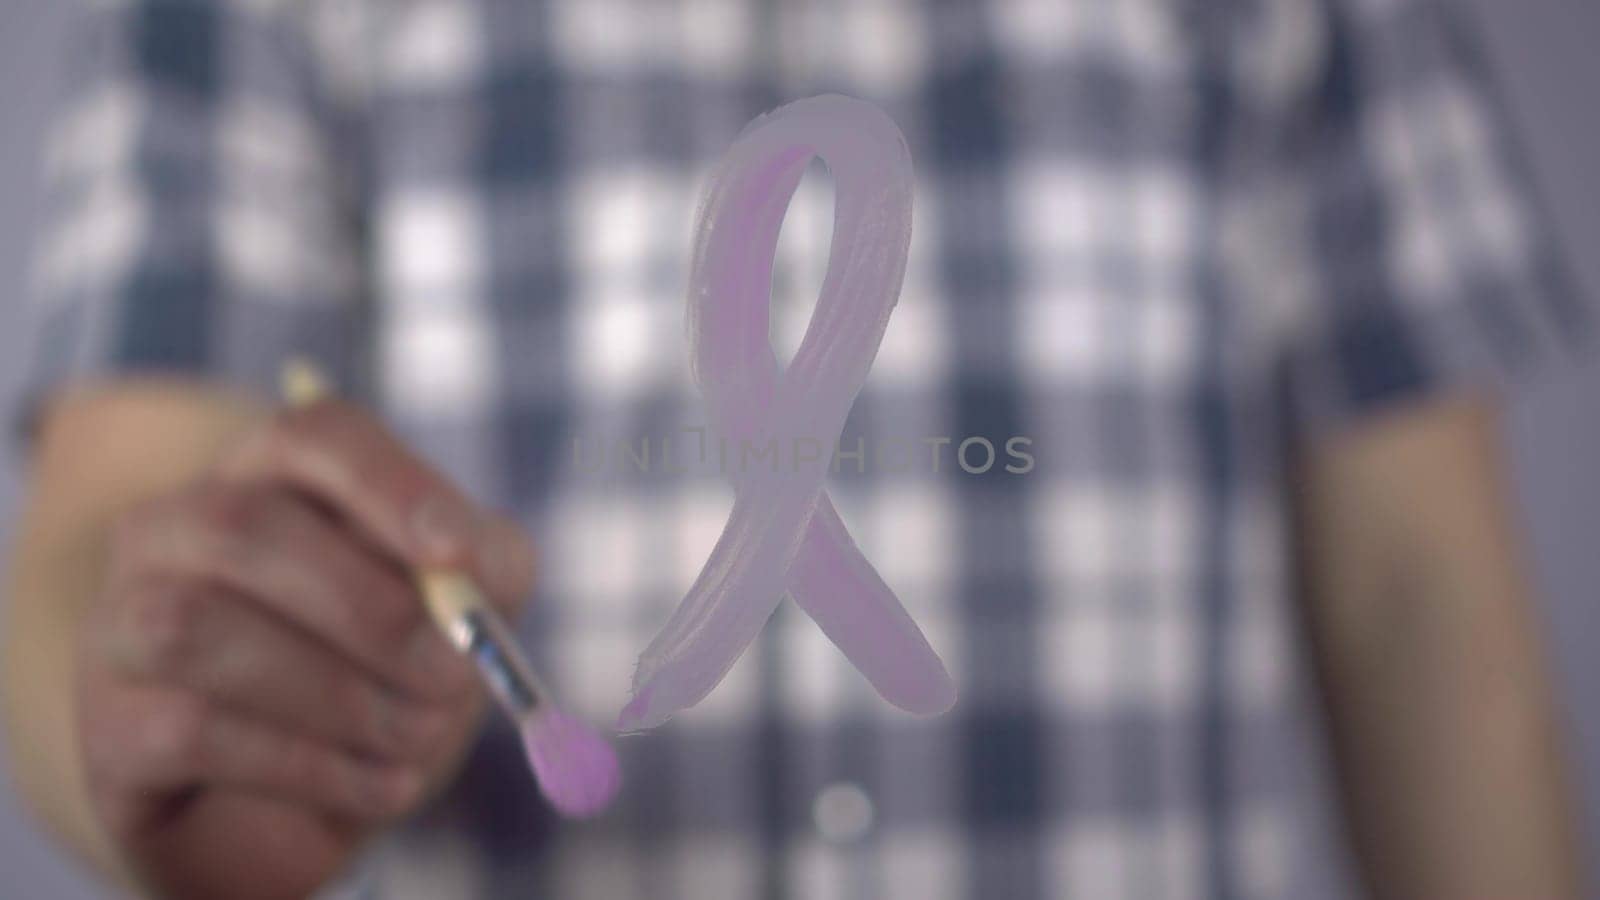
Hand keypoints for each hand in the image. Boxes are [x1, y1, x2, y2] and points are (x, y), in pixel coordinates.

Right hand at [75, 399, 535, 899]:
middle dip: (370, 610)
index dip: (389, 485)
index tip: (457, 553)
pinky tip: (383, 786)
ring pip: (196, 629)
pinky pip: (190, 730)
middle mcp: (173, 528)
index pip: (312, 436)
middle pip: (245, 526)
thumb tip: (472, 580)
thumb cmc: (386, 664)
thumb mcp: (457, 605)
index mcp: (270, 474)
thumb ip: (486, 572)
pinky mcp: (112, 726)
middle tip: (456, 678)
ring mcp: (121, 622)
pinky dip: (310, 765)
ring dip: (338, 695)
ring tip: (420, 738)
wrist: (300, 792)